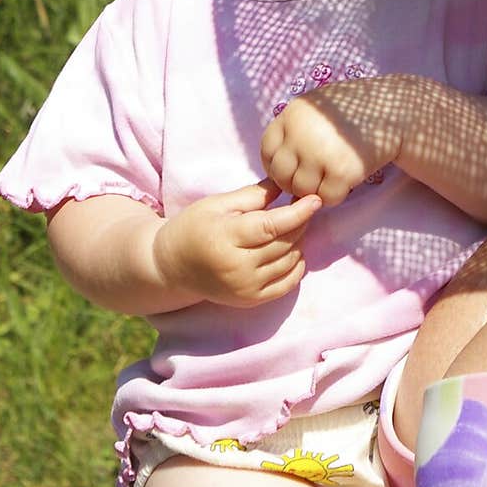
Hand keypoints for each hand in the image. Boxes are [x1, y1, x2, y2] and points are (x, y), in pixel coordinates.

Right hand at [153, 179, 319, 306]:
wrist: (171, 267)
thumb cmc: (193, 228)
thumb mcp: (216, 204)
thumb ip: (252, 196)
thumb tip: (285, 185)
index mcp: (226, 238)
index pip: (271, 226)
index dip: (298, 213)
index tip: (315, 199)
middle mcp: (237, 267)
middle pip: (285, 243)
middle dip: (300, 223)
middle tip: (300, 207)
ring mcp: (245, 287)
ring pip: (290, 261)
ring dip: (298, 242)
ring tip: (290, 227)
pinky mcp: (251, 300)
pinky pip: (288, 283)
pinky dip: (297, 265)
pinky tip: (291, 250)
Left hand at [260, 77, 405, 204]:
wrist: (393, 111)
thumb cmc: (354, 109)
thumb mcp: (316, 107)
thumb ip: (295, 128)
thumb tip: (278, 161)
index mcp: (291, 115)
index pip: (267, 151)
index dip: (277, 165)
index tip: (293, 168)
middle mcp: (300, 134)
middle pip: (281, 175)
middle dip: (294, 182)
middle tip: (314, 178)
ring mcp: (319, 154)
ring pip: (302, 190)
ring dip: (316, 190)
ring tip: (332, 177)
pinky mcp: (341, 172)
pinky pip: (326, 198)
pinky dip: (336, 195)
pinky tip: (347, 181)